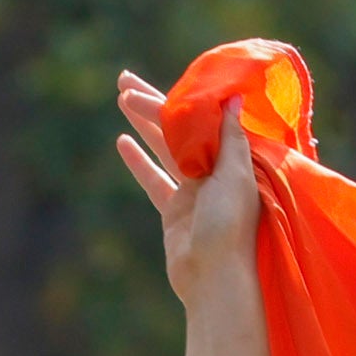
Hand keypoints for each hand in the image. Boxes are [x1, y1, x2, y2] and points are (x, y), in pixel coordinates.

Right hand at [111, 66, 263, 311]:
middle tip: (124, 80)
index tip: (156, 81)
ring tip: (121, 99)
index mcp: (234, 157)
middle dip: (152, 103)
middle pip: (179, 128)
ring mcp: (193, 189)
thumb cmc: (230, 226)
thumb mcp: (234, 175)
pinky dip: (138, 161)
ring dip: (143, 124)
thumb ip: (230, 137)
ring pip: (164, 147)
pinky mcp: (174, 209)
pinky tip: (121, 142)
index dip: (178, 99)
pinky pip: (154, 178)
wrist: (213, 276)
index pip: (202, 118)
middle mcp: (214, 169)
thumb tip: (233, 97)